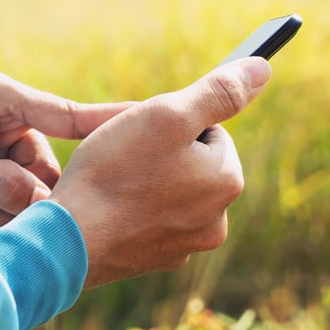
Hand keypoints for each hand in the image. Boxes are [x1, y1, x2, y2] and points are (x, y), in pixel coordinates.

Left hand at [0, 73, 131, 228]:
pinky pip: (16, 198)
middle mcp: (7, 119)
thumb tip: (49, 209)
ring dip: (14, 211)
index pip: (72, 113)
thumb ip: (4, 185)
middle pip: (55, 163)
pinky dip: (1, 215)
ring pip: (37, 187)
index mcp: (3, 99)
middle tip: (1, 217)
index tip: (155, 129)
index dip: (114, 126)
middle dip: (37, 196)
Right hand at [49, 57, 271, 288]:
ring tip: (113, 182)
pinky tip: (108, 207)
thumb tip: (262, 69)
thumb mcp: (168, 115)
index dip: (173, 124)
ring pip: (169, 191)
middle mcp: (216, 221)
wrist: (67, 241)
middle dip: (161, 153)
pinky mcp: (154, 260)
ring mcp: (185, 246)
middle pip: (192, 163)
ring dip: (146, 181)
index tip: (143, 134)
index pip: (210, 130)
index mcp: (227, 182)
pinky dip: (131, 209)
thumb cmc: (114, 173)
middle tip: (124, 158)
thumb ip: (219, 92)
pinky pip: (148, 220)